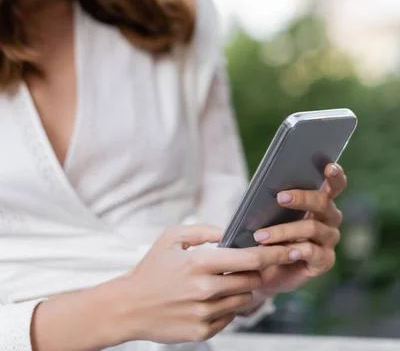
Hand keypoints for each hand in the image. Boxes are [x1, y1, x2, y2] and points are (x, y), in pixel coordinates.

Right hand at [105, 224, 301, 345]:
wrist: (129, 307)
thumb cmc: (151, 269)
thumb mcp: (172, 238)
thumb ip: (204, 230)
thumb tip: (229, 231)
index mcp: (199, 263)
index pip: (248, 258)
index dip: (272, 253)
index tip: (288, 249)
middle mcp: (205, 289)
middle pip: (251, 280)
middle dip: (256, 271)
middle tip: (252, 263)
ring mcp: (205, 314)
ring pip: (244, 300)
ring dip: (243, 289)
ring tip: (227, 280)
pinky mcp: (203, 332)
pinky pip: (230, 317)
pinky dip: (229, 306)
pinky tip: (213, 297)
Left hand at [252, 163, 346, 296]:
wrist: (265, 269)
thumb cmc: (269, 234)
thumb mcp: (270, 214)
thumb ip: (277, 201)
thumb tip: (269, 185)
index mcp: (320, 201)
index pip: (334, 185)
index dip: (335, 175)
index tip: (330, 167)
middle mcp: (329, 218)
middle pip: (323, 202)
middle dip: (302, 197)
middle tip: (280, 197)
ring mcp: (329, 240)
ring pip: (312, 228)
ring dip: (284, 230)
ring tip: (260, 236)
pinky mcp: (325, 260)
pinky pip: (311, 251)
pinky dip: (294, 250)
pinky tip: (282, 252)